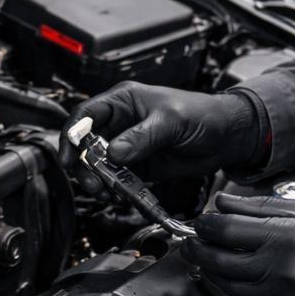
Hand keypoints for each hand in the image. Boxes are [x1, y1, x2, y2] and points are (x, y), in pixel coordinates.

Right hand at [61, 82, 266, 183]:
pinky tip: (117, 194)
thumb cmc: (202, 114)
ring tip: (105, 191)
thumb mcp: (171, 120)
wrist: (225, 137)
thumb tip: (114, 154)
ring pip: (97, 164)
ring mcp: (127, 146)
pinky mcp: (137, 166)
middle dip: (83, 164)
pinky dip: (112, 188)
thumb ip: (142, 136)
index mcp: (123, 101)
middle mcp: (120, 122)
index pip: (85, 115)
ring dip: (96, 179)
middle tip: (92, 183)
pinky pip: (116, 178)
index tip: (69, 156)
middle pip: (85, 143)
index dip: (71, 134)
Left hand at [183, 193, 294, 295]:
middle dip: (197, 249)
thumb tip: (226, 202)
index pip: (225, 230)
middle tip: (191, 242)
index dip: (204, 225)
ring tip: (207, 261)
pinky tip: (234, 282)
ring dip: (211, 272)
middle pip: (217, 261)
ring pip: (227, 287)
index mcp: (286, 239)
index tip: (199, 222)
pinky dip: (234, 294)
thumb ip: (264, 207)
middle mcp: (278, 272)